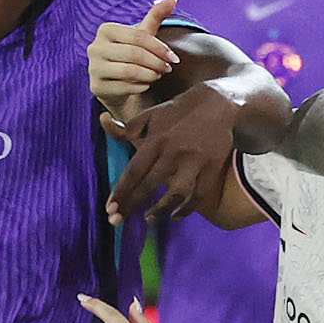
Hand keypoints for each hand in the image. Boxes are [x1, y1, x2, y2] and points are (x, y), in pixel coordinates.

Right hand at [88, 0, 179, 114]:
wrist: (113, 84)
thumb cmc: (129, 55)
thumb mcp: (141, 34)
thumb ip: (156, 15)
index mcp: (106, 30)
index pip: (138, 36)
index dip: (159, 47)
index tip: (173, 57)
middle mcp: (95, 47)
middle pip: (134, 54)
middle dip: (156, 62)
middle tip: (167, 68)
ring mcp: (93, 68)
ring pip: (129, 71)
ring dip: (150, 75)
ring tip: (157, 75)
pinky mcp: (96, 87)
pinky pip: (125, 87)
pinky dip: (141, 87)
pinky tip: (146, 85)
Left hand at [103, 82, 243, 224]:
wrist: (219, 101)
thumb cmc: (178, 111)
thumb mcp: (152, 114)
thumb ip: (128, 126)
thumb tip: (104, 121)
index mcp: (157, 139)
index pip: (134, 171)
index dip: (121, 192)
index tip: (109, 208)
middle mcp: (174, 151)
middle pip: (149, 184)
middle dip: (131, 205)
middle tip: (116, 220)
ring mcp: (195, 160)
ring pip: (176, 193)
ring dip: (161, 209)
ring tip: (148, 218)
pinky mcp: (213, 166)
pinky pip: (200, 194)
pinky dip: (188, 209)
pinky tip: (176, 216)